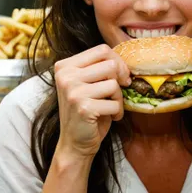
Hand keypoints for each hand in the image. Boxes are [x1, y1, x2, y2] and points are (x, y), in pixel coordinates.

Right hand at [54, 44, 130, 158]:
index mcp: (65, 66)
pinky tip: (108, 117)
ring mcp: (73, 91)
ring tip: (110, 107)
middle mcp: (66, 76)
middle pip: (110, 64)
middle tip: (117, 93)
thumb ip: (99, 68)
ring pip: (114, 84)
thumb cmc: (86, 110)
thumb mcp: (88, 83)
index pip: (102, 50)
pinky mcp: (83, 107)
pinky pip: (115, 104)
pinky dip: (117, 112)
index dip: (118, 62)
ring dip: (118, 98)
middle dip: (120, 79)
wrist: (74, 142)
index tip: (121, 76)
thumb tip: (126, 59)